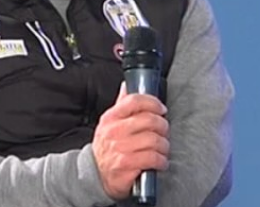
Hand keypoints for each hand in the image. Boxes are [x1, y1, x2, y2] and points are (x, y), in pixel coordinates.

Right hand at [91, 82, 169, 199]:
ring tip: (162, 148)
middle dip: (163, 126)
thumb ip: (121, 104)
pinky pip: (153, 158)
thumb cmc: (107, 147)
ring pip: (154, 140)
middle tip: (164, 132)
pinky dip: (161, 160)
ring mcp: (120, 148)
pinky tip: (160, 161)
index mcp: (111, 117)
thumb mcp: (109, 123)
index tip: (161, 109)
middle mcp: (115, 131)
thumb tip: (127, 85)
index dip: (152, 102)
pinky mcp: (126, 165)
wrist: (95, 174)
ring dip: (164, 146)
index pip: (134, 101)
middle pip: (149, 120)